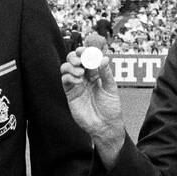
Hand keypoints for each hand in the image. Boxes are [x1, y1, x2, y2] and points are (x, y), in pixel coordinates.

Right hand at [61, 49, 125, 163]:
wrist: (105, 126)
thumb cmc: (111, 108)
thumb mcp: (111, 88)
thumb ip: (106, 74)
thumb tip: (104, 58)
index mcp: (96, 74)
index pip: (88, 58)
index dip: (85, 51)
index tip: (86, 50)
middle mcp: (85, 77)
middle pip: (75, 60)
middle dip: (75, 56)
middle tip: (81, 59)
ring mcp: (77, 85)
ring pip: (67, 68)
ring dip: (71, 65)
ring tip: (80, 71)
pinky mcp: (70, 94)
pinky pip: (65, 80)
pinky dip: (69, 76)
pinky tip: (77, 80)